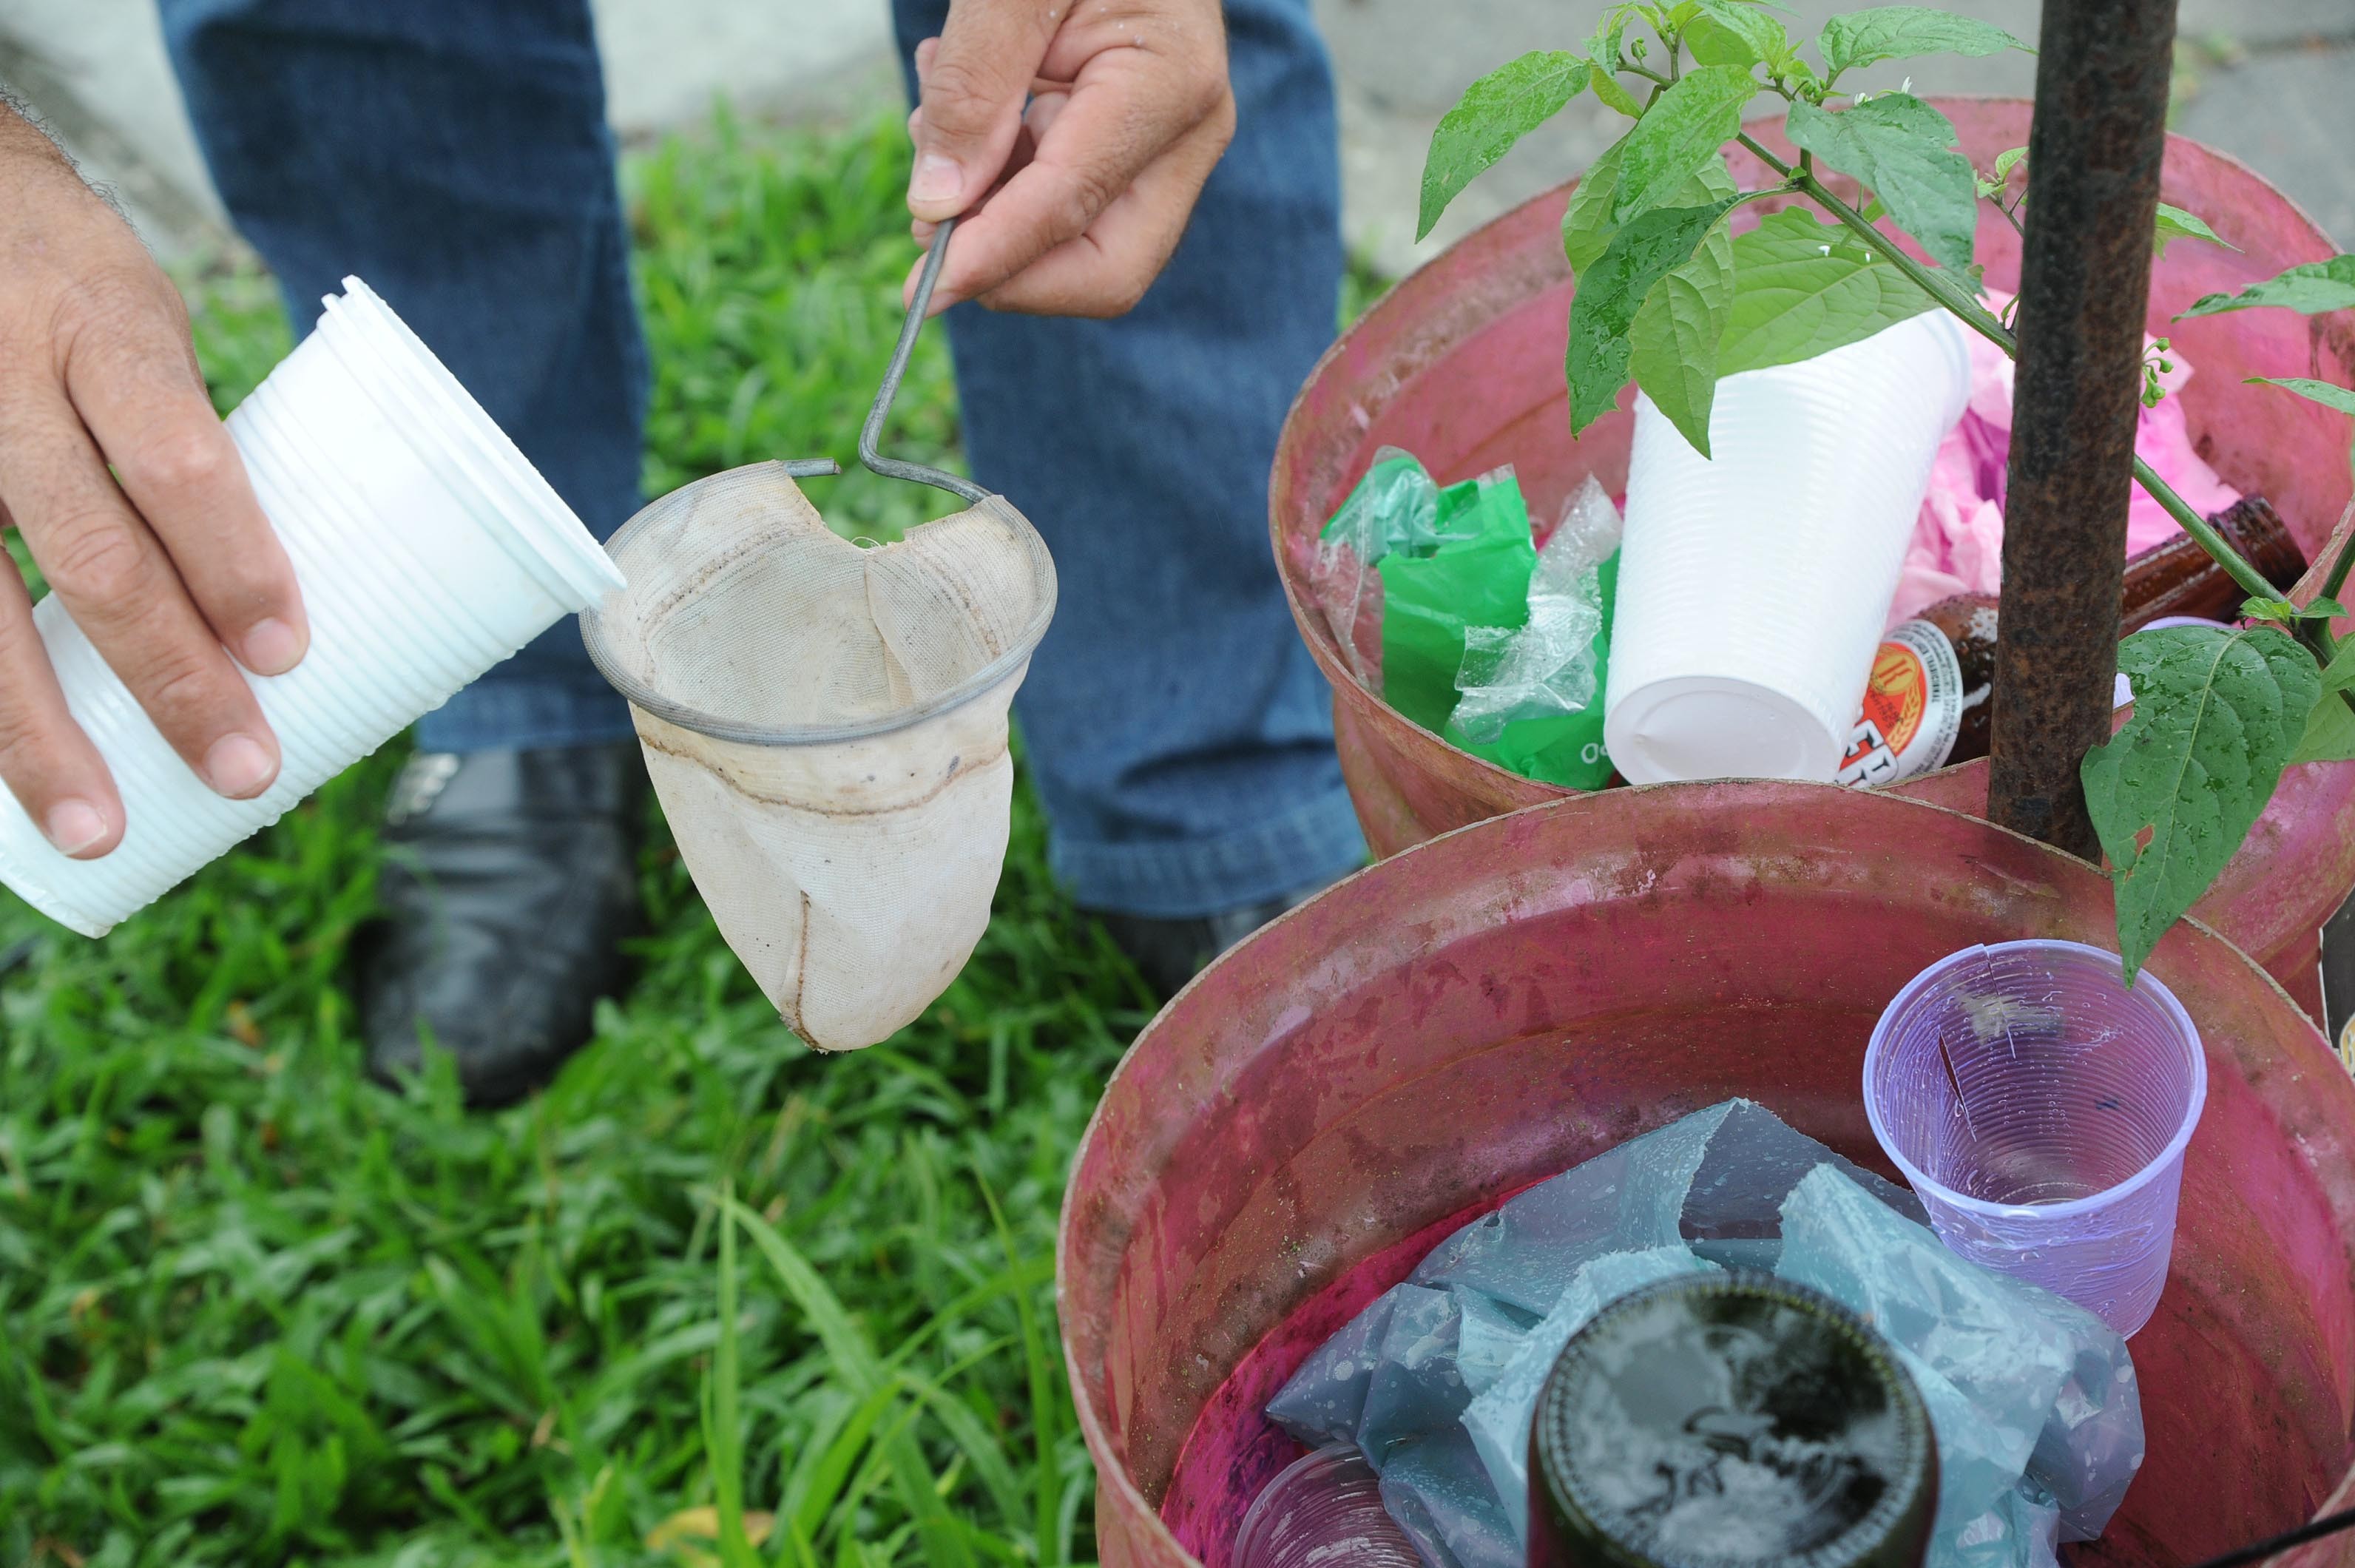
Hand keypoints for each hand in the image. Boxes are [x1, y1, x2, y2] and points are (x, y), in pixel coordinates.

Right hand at [0, 109, 306, 858]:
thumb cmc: (68, 282)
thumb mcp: (145, 322)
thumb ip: (182, 441)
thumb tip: (267, 596)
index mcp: (100, 329)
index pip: (175, 457)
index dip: (231, 560)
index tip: (286, 652)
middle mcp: (2, 379)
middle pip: (88, 553)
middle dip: (167, 677)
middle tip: (239, 770)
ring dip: (33, 733)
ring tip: (91, 827)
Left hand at [903, 0, 1235, 317]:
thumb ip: (976, 85)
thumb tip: (939, 204)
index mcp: (1169, 84)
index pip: (1073, 209)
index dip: (992, 257)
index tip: (921, 288)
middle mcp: (1185, 133)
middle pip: (1103, 269)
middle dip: (1006, 262)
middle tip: (927, 215)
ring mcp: (1165, 147)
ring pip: (1075, 244)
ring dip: (989, 208)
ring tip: (942, 103)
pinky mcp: (1134, 148)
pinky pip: (1062, 204)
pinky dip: (998, 178)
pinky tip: (970, 104)